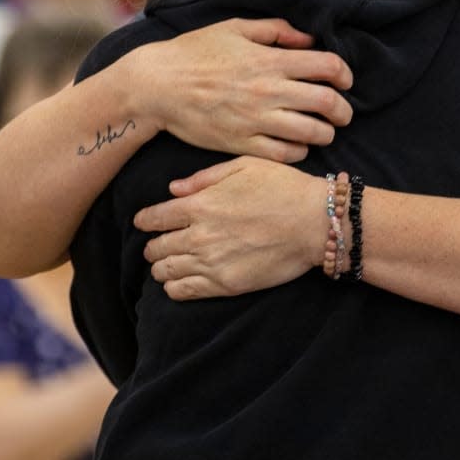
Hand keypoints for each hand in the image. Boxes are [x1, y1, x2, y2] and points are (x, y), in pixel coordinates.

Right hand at [126, 18, 353, 161]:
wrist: (156, 85)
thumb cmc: (195, 52)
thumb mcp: (236, 28)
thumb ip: (277, 30)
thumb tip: (309, 39)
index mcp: (270, 60)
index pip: (328, 67)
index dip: (345, 74)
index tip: (345, 80)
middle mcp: (268, 91)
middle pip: (327, 103)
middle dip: (343, 109)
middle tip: (342, 112)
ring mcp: (255, 120)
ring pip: (312, 133)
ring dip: (326, 133)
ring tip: (323, 130)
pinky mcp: (241, 143)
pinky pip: (285, 154)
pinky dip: (300, 151)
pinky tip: (298, 144)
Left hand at [134, 157, 327, 299]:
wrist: (315, 222)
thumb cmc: (284, 187)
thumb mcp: (245, 166)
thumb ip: (205, 177)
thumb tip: (173, 190)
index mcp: (200, 204)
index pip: (154, 218)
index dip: (145, 220)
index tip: (144, 222)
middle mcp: (198, 235)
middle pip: (155, 247)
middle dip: (154, 245)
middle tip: (160, 244)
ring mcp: (210, 263)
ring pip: (165, 272)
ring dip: (163, 267)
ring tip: (170, 263)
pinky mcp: (224, 285)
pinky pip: (183, 292)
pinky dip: (175, 288)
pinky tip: (180, 281)